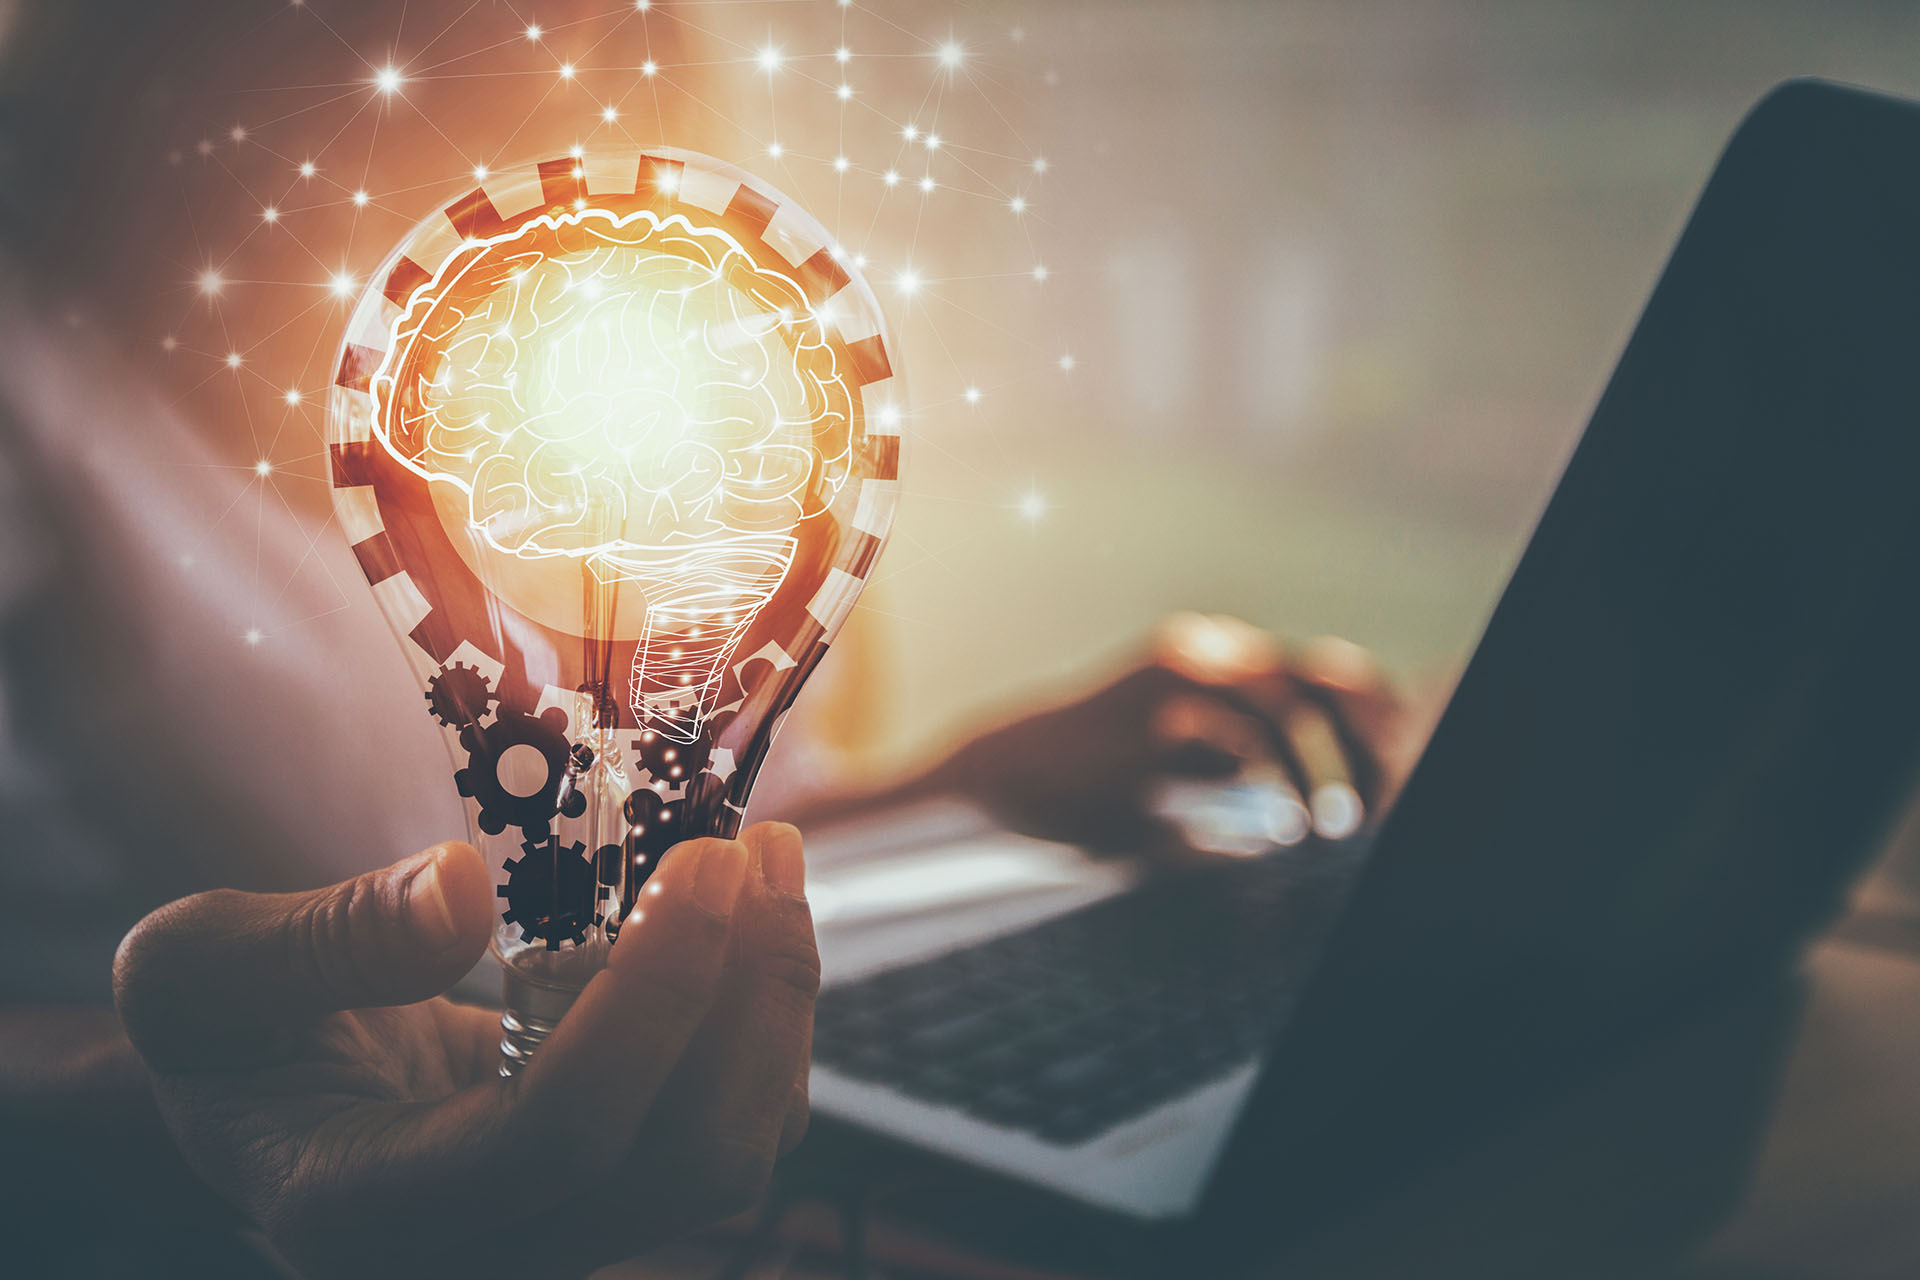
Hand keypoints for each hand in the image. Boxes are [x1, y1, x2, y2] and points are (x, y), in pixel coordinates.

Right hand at [112, 825, 817, 1279]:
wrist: (264, 1099)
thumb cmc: (227, 1030)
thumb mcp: (201, 970)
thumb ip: (319, 940)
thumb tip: (464, 896)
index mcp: (364, 1209)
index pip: (555, 1135)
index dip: (651, 1000)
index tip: (702, 863)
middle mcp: (482, 1252)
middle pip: (678, 1164)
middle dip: (746, 995)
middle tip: (757, 848)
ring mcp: (559, 1237)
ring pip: (727, 1158)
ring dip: (776, 1004)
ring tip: (771, 863)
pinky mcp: (611, 1197)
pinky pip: (729, 1133)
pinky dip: (764, 1026)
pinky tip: (749, 922)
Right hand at [919, 614, 1427, 860]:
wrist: (1007, 778)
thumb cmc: (1097, 792)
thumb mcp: (1191, 781)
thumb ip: (1248, 780)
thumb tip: (1322, 820)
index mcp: (1224, 663)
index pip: (1330, 677)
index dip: (1376, 724)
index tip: (1395, 785)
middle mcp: (1211, 652)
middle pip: (1328, 677)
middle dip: (1371, 741)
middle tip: (1384, 805)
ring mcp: (1183, 669)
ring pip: (1293, 706)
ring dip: (1327, 772)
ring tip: (1334, 828)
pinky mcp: (1157, 702)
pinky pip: (1244, 734)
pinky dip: (1281, 781)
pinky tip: (1289, 824)